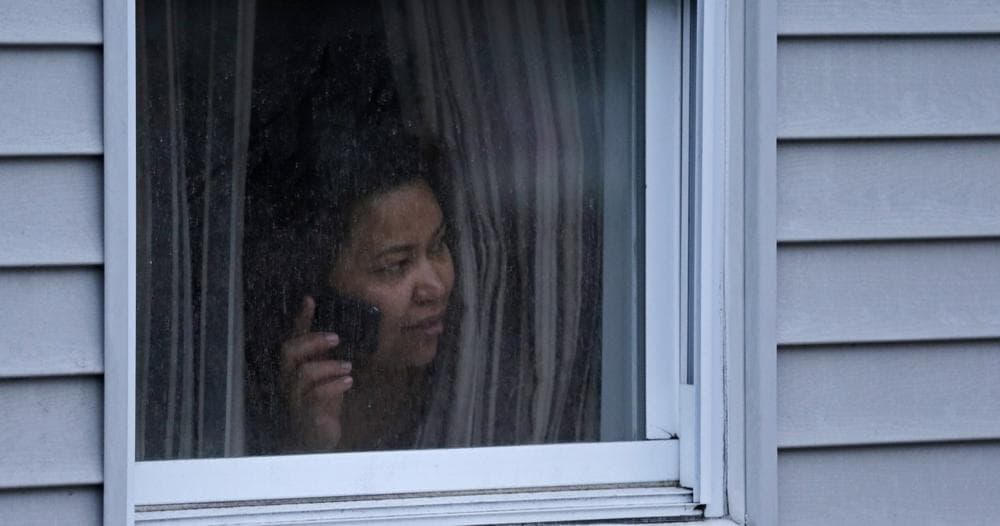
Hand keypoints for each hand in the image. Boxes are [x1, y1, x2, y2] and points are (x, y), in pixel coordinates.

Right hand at [280, 296, 353, 450]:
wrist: (316, 439)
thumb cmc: (322, 403)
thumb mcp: (327, 375)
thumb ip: (328, 356)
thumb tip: (344, 330)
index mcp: (294, 367)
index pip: (293, 337)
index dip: (300, 319)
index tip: (310, 299)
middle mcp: (288, 380)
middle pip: (288, 351)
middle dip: (312, 340)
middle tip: (335, 337)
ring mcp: (294, 397)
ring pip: (303, 373)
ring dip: (329, 366)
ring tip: (348, 366)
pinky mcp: (305, 414)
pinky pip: (315, 396)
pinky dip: (334, 386)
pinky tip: (348, 382)